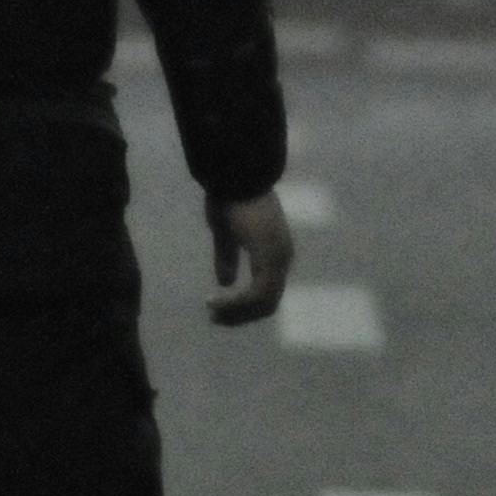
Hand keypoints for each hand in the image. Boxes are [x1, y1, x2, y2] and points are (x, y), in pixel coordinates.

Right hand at [205, 189, 292, 326]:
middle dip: (240, 315)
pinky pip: (256, 294)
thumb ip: (227, 257)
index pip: (266, 292)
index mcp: (275, 252)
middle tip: (215, 319)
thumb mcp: (225, 233)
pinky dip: (236, 303)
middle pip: (268, 303)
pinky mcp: (269, 258)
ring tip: (213, 313)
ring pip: (264, 303)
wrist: (237, 176)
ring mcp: (278, 259)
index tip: (218, 310)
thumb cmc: (231, 198)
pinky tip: (216, 302)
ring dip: (237, 313)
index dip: (244, 306)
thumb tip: (224, 282)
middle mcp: (282, 259)